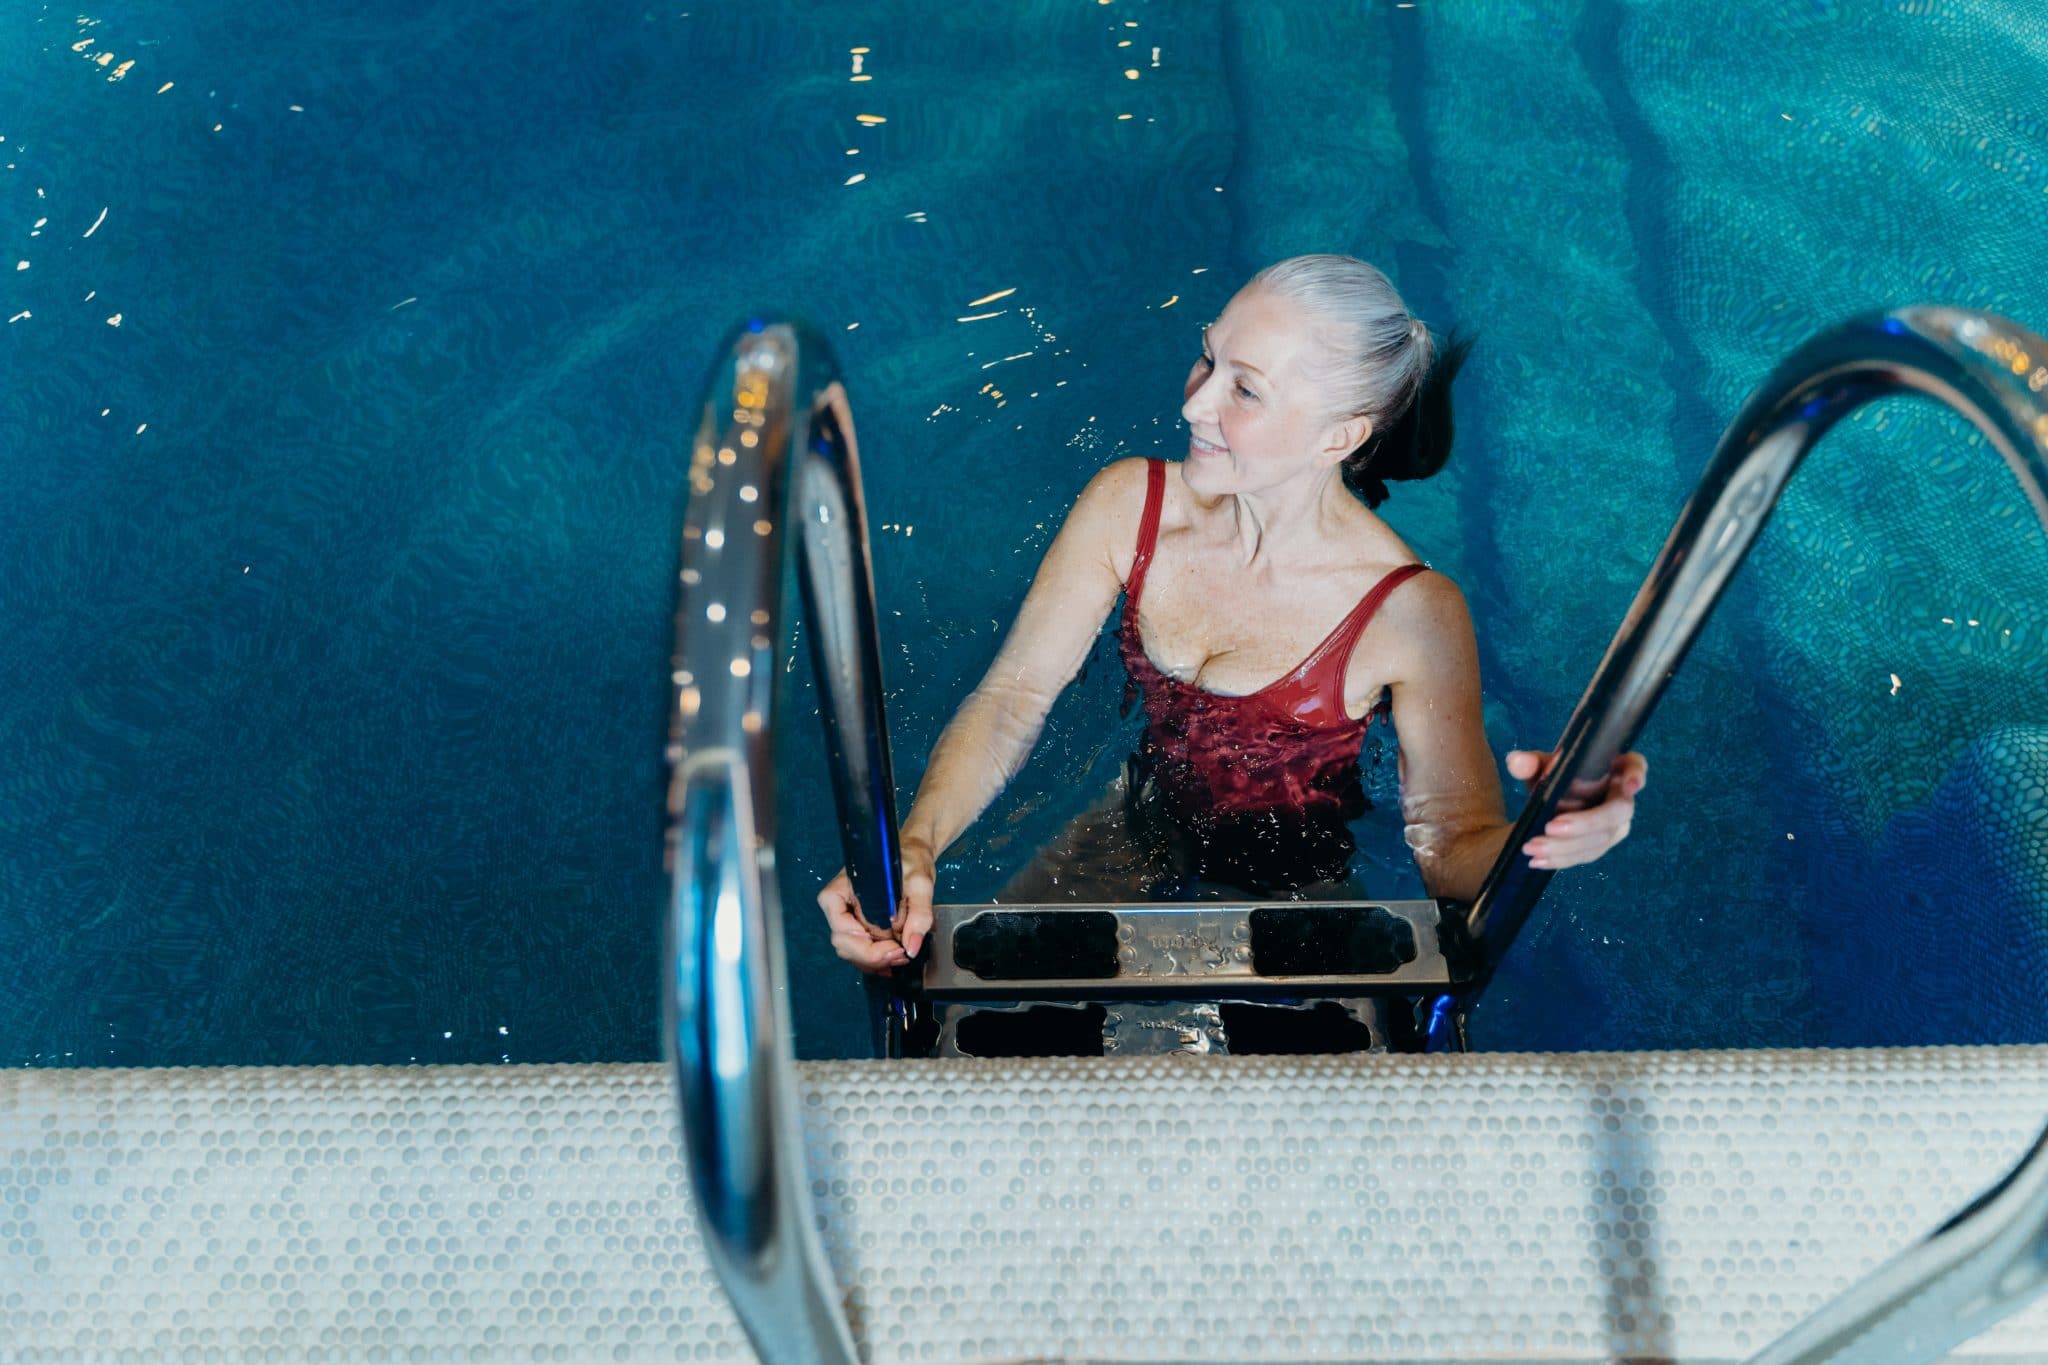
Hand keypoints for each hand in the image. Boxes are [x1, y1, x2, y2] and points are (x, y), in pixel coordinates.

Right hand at [814, 842, 938, 974]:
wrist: (913, 852)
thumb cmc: (911, 859)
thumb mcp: (919, 884)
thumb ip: (918, 915)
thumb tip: (911, 947)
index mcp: (841, 890)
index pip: (840, 926)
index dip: (864, 944)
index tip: (893, 946)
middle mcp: (838, 905)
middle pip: (844, 943)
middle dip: (872, 956)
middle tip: (901, 954)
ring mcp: (848, 917)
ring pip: (851, 951)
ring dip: (875, 960)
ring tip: (903, 955)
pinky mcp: (859, 925)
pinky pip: (860, 950)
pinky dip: (876, 959)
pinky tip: (894, 959)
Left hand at [1504, 749, 1647, 869]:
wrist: (1548, 802)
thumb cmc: (1553, 776)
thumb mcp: (1539, 768)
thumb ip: (1528, 763)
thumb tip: (1516, 762)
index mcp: (1613, 769)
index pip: (1635, 766)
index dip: (1637, 774)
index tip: (1630, 785)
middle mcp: (1621, 798)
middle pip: (1617, 812)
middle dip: (1586, 822)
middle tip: (1550, 826)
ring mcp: (1614, 826)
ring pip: (1600, 840)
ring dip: (1566, 847)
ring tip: (1532, 847)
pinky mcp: (1600, 846)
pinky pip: (1586, 855)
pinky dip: (1561, 859)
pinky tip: (1538, 860)